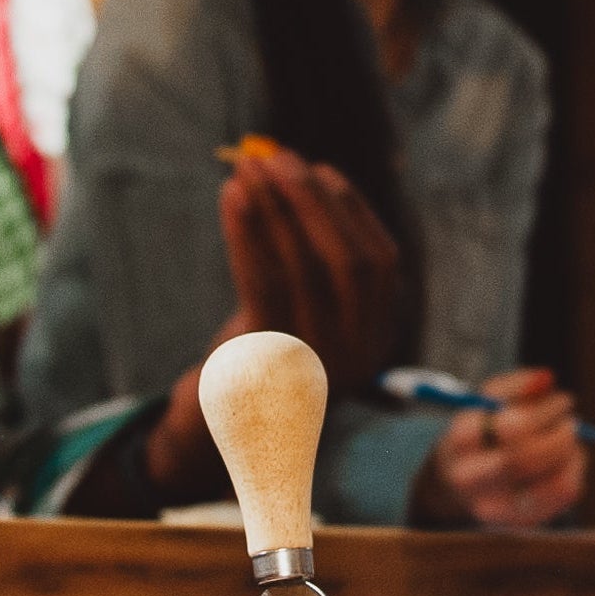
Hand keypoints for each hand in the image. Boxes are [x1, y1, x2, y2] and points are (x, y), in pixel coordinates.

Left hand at [215, 149, 402, 390]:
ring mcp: (317, 367)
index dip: (352, 212)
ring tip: (246, 167)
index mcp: (376, 338)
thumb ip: (312, 261)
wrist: (215, 438)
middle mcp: (358, 356)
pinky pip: (263, 287)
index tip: (320, 170)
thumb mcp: (298, 313)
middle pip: (349, 263)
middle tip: (277, 157)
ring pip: (305, 270)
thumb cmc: (258, 359)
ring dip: (274, 208)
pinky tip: (230, 199)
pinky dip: (247, 234)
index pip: (380, 264)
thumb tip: (298, 177)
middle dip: (313, 202)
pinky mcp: (268, 369)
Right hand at [412, 368, 588, 528]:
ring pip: (551, 480)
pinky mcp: (522, 520)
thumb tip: (545, 379)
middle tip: (570, 414)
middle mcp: (472, 482)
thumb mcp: (489, 401)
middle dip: (560, 432)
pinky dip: (576, 466)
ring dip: (570, 449)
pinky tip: (569, 455)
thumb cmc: (485, 431)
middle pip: (525, 458)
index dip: (541, 411)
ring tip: (569, 433)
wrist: (468, 480)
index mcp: (459, 445)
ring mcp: (496, 507)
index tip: (555, 397)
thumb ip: (515, 386)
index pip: (502, 427)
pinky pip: (564, 492)